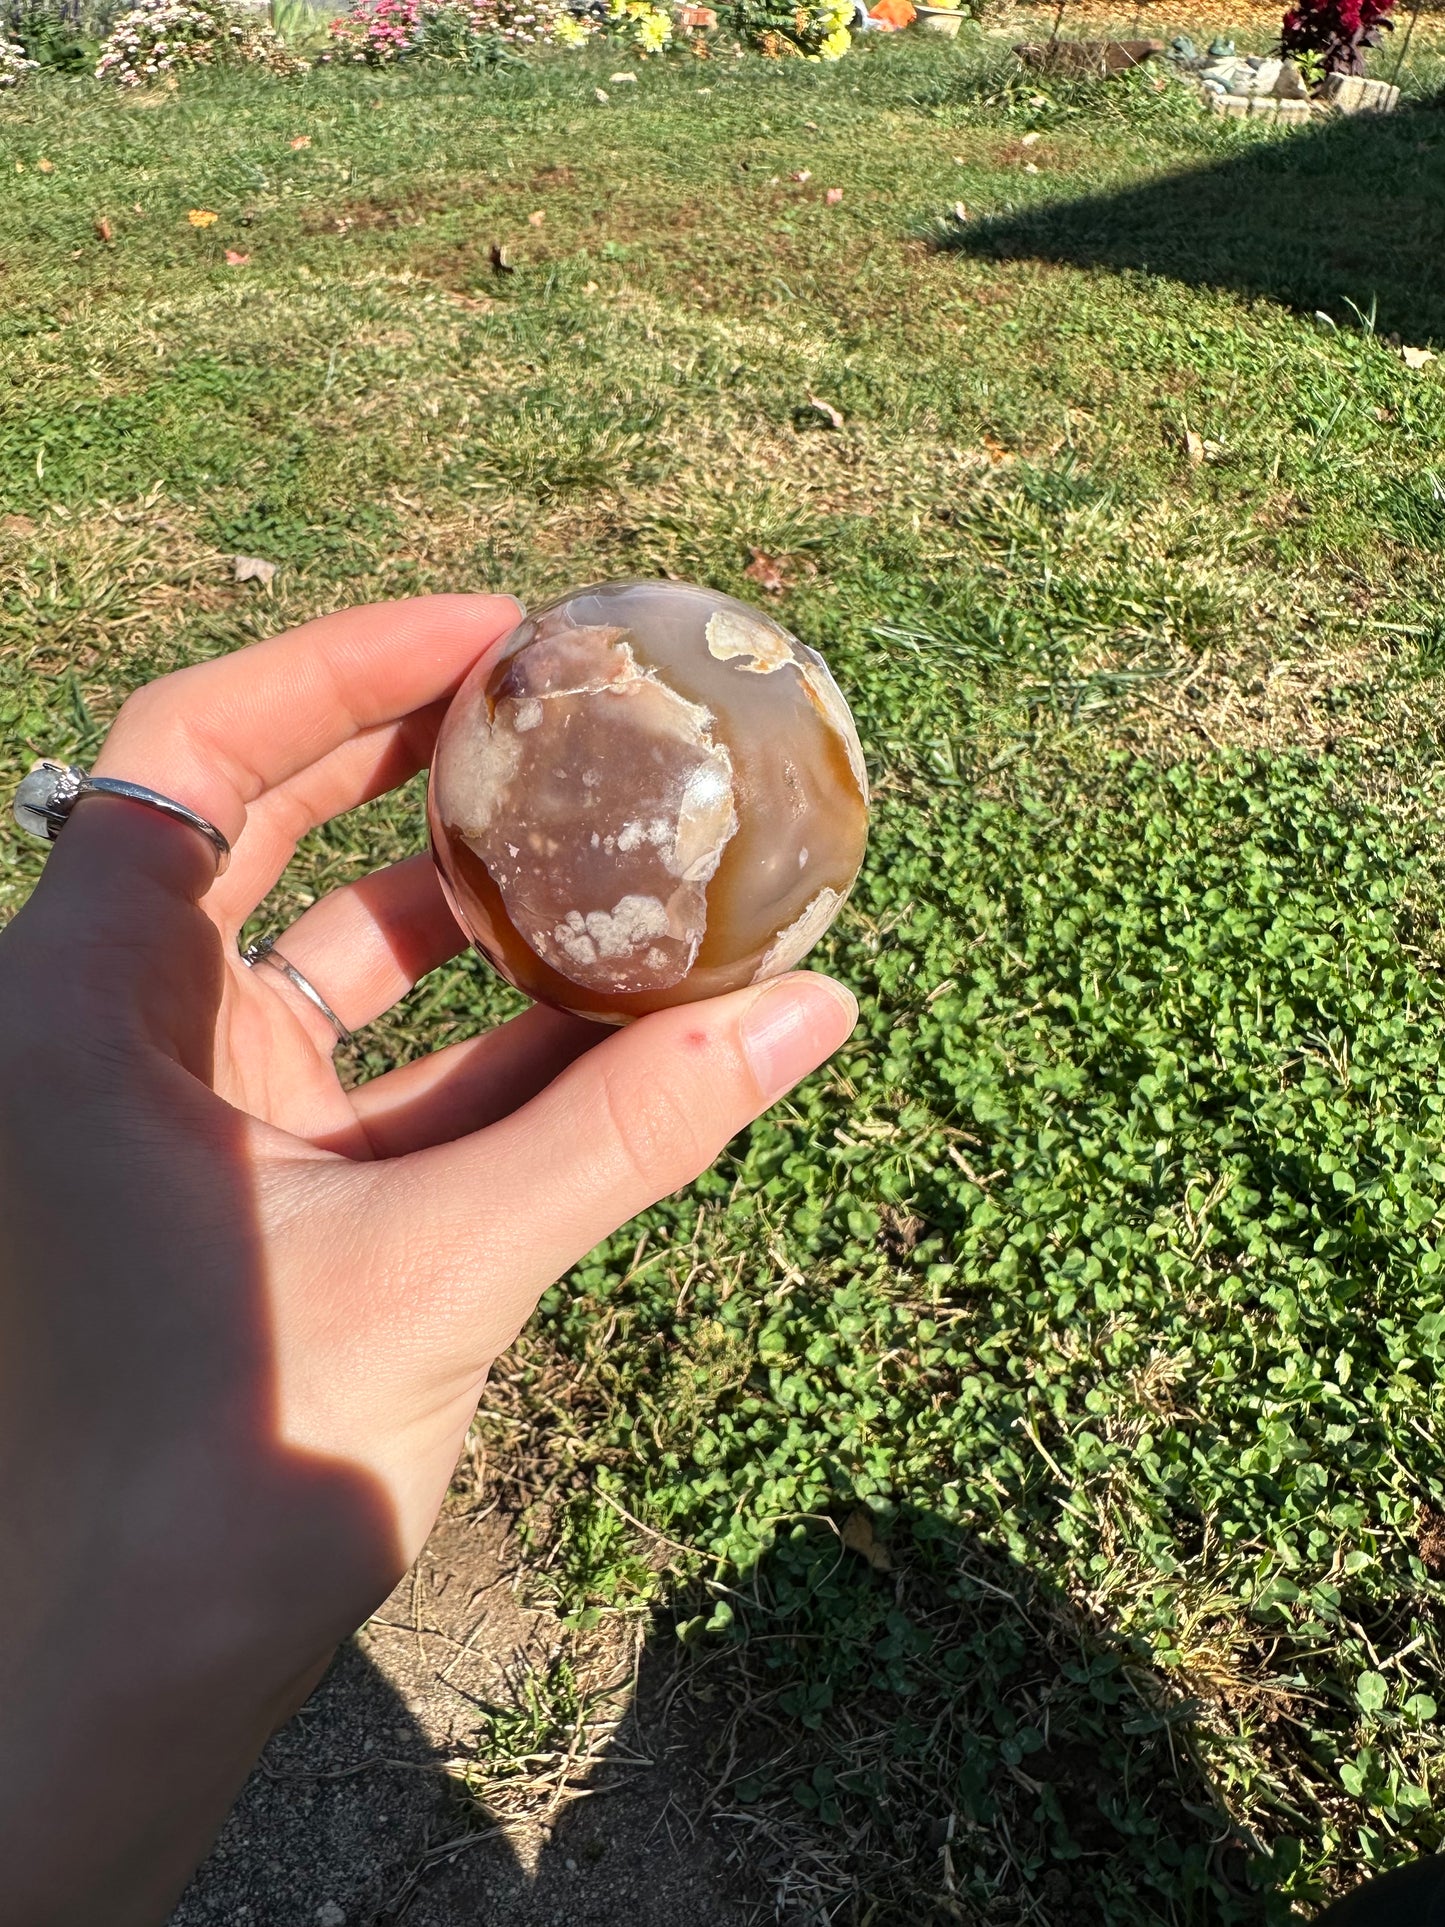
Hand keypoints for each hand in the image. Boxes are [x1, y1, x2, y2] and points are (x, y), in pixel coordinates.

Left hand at [0, 595, 856, 1926]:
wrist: (134, 1669)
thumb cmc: (226, 1468)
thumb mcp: (444, 1264)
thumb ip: (630, 1131)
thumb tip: (812, 1010)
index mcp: (87, 1012)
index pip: (191, 753)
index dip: (340, 665)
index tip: (495, 637)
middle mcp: (123, 1034)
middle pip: (260, 820)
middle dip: (411, 753)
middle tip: (560, 697)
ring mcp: (194, 1107)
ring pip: (334, 948)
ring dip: (471, 901)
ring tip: (609, 838)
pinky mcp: (263, 1180)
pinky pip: (383, 1064)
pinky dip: (488, 1033)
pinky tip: (614, 1009)